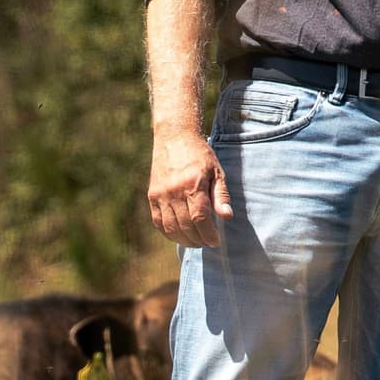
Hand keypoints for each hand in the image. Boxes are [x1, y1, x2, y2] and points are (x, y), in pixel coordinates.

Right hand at [145, 124, 233, 246]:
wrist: (174, 137)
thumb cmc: (200, 154)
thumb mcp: (216, 171)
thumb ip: (221, 195)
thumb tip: (227, 216)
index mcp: (193, 184)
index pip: (201, 218)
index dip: (209, 234)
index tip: (216, 242)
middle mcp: (174, 191)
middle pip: (186, 226)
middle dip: (199, 240)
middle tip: (207, 243)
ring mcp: (161, 194)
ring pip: (171, 228)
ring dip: (184, 240)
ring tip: (195, 242)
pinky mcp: (152, 196)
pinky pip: (158, 222)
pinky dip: (169, 233)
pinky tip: (179, 235)